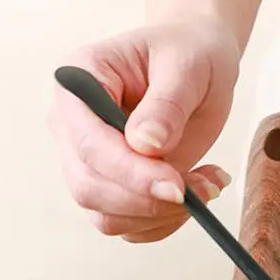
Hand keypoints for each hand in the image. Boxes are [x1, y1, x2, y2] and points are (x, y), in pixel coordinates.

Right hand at [49, 21, 238, 241]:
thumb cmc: (188, 53)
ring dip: (161, 215)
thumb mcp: (187, 65)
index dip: (131, 173)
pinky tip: (199, 190)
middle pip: (89, 188)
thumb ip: (167, 103)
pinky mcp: (112, 189)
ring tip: (208, 184)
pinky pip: (131, 227)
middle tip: (203, 191)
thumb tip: (145, 144)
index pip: (88, 144)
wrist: (195, 64)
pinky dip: (168, 221)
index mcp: (77, 83)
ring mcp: (88, 163)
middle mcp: (71, 127)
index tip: (176, 187)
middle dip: (146, 201)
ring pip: (107, 216)